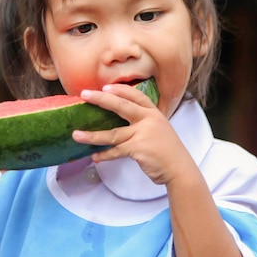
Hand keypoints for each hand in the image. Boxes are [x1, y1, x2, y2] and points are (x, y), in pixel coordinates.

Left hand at [73, 84, 193, 184]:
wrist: (179, 169)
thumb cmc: (168, 151)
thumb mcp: (160, 129)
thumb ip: (144, 123)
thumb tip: (122, 122)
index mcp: (154, 113)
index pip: (136, 95)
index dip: (120, 90)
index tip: (104, 87)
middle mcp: (149, 120)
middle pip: (121, 106)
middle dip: (100, 99)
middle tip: (84, 95)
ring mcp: (143, 134)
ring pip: (112, 133)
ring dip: (92, 135)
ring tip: (76, 134)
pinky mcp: (137, 149)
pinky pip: (115, 151)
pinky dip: (104, 155)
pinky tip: (94, 156)